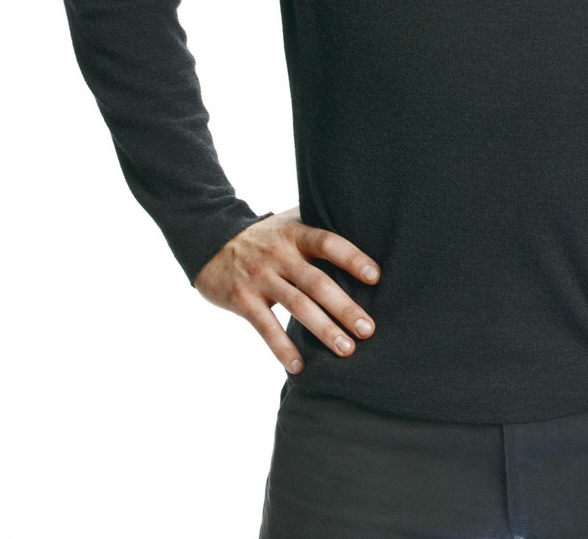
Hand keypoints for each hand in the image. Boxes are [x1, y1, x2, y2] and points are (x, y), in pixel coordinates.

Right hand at [193, 206, 380, 373]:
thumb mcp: (289, 221)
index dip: (352, 258)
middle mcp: (280, 255)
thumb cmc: (265, 236)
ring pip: (297, 306)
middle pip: (317, 282)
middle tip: (368, 330)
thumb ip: (318, 225)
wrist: (211, 242)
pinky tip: (300, 367)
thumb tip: (364, 226)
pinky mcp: (242, 299)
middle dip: (344, 307)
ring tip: (346, 349)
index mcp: (296, 234)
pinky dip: (282, 348)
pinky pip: (266, 327)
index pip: (328, 243)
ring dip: (323, 330)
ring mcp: (260, 277)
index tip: (376, 277)